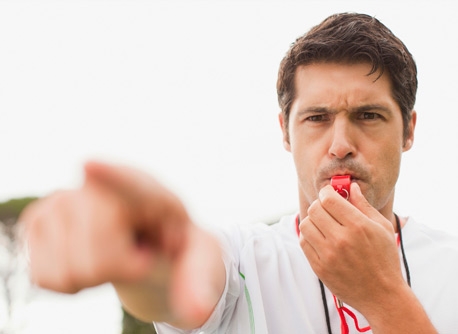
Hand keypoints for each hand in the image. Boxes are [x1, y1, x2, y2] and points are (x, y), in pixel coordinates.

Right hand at [20, 161, 224, 327]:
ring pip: (70, 268)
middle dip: (123, 267)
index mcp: (153, 192)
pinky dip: (70, 284)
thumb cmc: (176, 252)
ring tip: (115, 257)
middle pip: (99, 247)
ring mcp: (65, 200)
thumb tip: (197, 314)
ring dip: (97, 277)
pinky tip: (89, 262)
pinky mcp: (37, 221)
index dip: (111, 177)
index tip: (90, 167)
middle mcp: (104, 186)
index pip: (132, 185)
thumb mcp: (201, 263)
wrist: (149, 249)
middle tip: (141, 257)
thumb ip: (202, 284)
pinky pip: (43, 276)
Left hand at [299, 182, 405, 312]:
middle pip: (314, 209)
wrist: (383, 296)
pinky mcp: (319, 267)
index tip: (330, 193)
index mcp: (358, 226)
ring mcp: (328, 255)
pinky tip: (321, 238)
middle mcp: (341, 239)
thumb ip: (364, 205)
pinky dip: (309, 236)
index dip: (326, 192)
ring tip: (324, 224)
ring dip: (313, 220)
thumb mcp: (383, 228)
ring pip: (305, 224)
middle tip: (327, 209)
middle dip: (320, 205)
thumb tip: (351, 187)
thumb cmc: (385, 260)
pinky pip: (303, 242)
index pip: (328, 199)